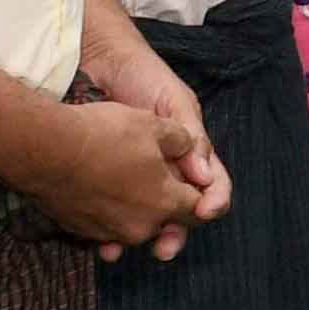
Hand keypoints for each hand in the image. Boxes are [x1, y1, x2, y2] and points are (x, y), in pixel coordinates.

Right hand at [31, 95, 215, 259]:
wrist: (45, 148)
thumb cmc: (104, 134)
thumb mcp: (153, 124)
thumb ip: (182, 140)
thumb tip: (189, 149)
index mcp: (166, 202)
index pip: (196, 208)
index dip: (196, 191)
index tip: (186, 177)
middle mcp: (141, 227)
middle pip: (165, 221)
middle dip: (165, 202)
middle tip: (153, 177)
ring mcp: (109, 233)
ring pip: (133, 225)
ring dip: (134, 208)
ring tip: (123, 179)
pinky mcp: (81, 231)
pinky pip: (103, 225)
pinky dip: (106, 211)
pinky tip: (97, 186)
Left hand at [75, 22, 235, 238]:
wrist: (95, 61)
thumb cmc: (140, 74)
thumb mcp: (172, 101)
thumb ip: (190, 136)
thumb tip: (203, 176)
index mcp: (190, 150)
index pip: (212, 184)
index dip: (213, 200)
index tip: (204, 211)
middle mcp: (166, 167)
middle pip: (179, 211)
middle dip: (175, 232)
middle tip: (164, 249)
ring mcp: (135, 174)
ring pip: (145, 218)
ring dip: (141, 237)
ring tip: (125, 249)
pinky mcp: (105, 179)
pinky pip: (112, 211)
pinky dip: (108, 230)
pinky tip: (101, 241)